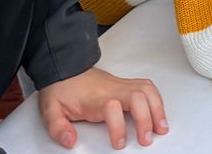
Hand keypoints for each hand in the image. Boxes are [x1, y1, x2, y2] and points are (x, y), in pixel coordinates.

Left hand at [38, 67, 167, 149]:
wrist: (65, 68)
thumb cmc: (61, 89)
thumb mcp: (50, 110)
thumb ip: (58, 128)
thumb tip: (71, 141)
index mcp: (95, 97)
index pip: (113, 107)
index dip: (118, 127)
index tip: (119, 144)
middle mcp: (113, 88)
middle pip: (138, 96)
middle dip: (147, 118)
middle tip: (148, 139)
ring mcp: (121, 84)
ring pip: (147, 90)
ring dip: (157, 108)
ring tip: (161, 127)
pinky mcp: (124, 84)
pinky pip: (146, 87)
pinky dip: (156, 99)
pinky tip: (158, 112)